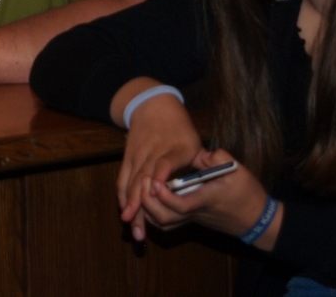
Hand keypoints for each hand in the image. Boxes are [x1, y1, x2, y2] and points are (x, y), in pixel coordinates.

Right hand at [116, 90, 202, 240]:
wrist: (153, 106)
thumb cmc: (179, 128)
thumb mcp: (194, 141)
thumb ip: (203, 164)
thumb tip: (212, 185)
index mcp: (175, 148)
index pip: (166, 161)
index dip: (160, 175)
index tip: (156, 190)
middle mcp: (154, 152)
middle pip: (144, 178)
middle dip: (142, 204)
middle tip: (142, 230)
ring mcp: (139, 155)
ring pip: (131, 183)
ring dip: (131, 206)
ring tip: (132, 227)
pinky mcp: (128, 158)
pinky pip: (122, 179)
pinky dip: (123, 196)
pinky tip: (125, 213)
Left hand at [136, 148, 283, 249]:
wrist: (256, 219)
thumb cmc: (247, 193)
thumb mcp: (238, 170)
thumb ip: (218, 158)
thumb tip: (202, 153)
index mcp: (206, 199)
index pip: (180, 205)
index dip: (164, 196)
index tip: (154, 181)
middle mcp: (196, 212)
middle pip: (164, 218)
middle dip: (148, 203)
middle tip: (143, 181)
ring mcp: (193, 219)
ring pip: (163, 223)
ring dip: (148, 208)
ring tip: (143, 187)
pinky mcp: (192, 220)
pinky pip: (168, 223)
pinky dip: (154, 213)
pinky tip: (152, 196)